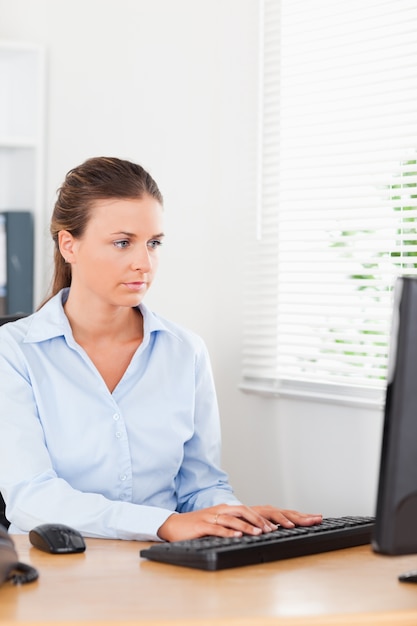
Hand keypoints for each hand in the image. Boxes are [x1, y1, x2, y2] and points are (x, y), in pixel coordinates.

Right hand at [157, 504, 321, 541]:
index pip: (267, 511)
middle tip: (297, 525)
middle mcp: (229, 509)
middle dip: (278, 518)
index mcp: (237, 509)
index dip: (287, 515)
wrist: (175, 525)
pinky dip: (230, 531)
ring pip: (239, 517)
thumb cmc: (201, 526)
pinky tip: (239, 535)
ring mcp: (217, 515)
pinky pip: (219, 527)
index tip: (307, 519)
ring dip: (253, 525)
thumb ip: (243, 526)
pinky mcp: (205, 523)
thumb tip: (265, 531)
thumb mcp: (226, 525)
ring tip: (266, 532)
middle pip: (258, 510)